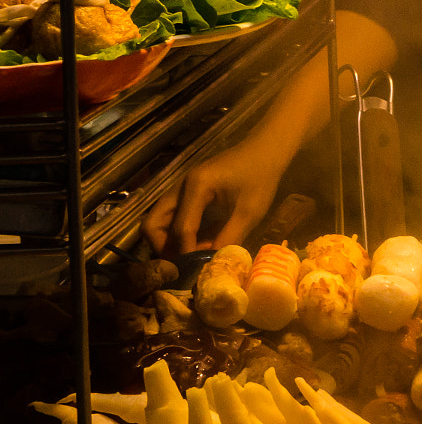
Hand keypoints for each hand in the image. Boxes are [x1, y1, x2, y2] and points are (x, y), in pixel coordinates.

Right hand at [142, 135, 288, 254]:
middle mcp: (180, 186)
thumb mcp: (250, 212)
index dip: (186, 253)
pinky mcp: (187, 191)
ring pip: (159, 220)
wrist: (267, 151)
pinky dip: (177, 232)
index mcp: (196, 186)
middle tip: (182, 265)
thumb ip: (229, 238)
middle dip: (163, 247)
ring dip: (169, 241)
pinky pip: (172, 216)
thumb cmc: (261, 177)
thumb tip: (212, 266)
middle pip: (152, 223)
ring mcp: (181, 188)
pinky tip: (197, 244)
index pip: (181, 228)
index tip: (195, 272)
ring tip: (190, 257)